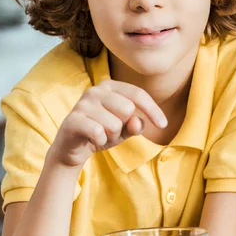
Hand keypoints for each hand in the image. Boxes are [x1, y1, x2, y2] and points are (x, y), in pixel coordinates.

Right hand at [49, 79, 167, 168]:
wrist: (71, 148)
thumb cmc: (101, 133)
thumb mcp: (124, 130)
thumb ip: (135, 124)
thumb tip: (139, 123)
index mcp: (109, 87)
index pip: (138, 94)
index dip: (153, 110)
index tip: (163, 125)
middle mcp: (95, 90)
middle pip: (128, 109)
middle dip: (124, 126)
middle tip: (112, 132)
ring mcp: (82, 104)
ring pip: (114, 124)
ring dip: (111, 136)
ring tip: (101, 135)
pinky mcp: (73, 119)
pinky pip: (99, 132)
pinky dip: (100, 141)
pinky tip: (92, 139)